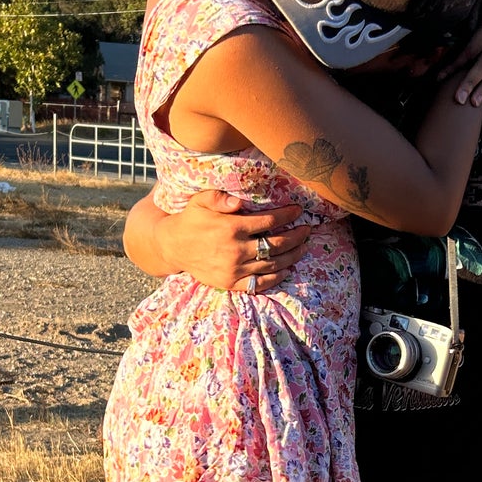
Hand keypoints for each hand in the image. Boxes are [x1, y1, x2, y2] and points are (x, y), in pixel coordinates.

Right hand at [158, 188, 311, 292]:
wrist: (173, 246)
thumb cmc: (191, 219)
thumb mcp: (200, 200)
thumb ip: (219, 198)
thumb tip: (239, 201)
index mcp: (232, 227)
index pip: (270, 221)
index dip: (288, 215)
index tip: (299, 210)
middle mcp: (236, 250)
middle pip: (277, 244)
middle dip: (296, 236)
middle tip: (307, 229)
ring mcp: (234, 269)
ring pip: (272, 264)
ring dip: (292, 256)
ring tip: (303, 247)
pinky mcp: (230, 283)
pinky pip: (259, 283)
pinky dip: (276, 277)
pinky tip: (287, 269)